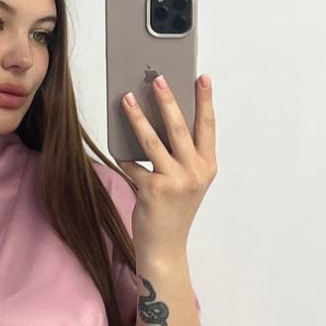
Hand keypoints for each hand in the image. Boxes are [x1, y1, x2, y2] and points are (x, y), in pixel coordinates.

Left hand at [116, 74, 217, 262]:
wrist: (166, 248)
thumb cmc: (174, 211)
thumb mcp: (187, 182)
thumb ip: (181, 156)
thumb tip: (160, 122)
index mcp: (208, 166)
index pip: (208, 126)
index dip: (205, 100)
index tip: (202, 77)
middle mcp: (195, 173)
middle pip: (180, 127)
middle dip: (168, 100)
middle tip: (157, 78)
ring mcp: (175, 182)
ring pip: (153, 141)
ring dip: (138, 118)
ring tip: (127, 99)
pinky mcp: (153, 191)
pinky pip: (134, 166)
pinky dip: (124, 157)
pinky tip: (118, 150)